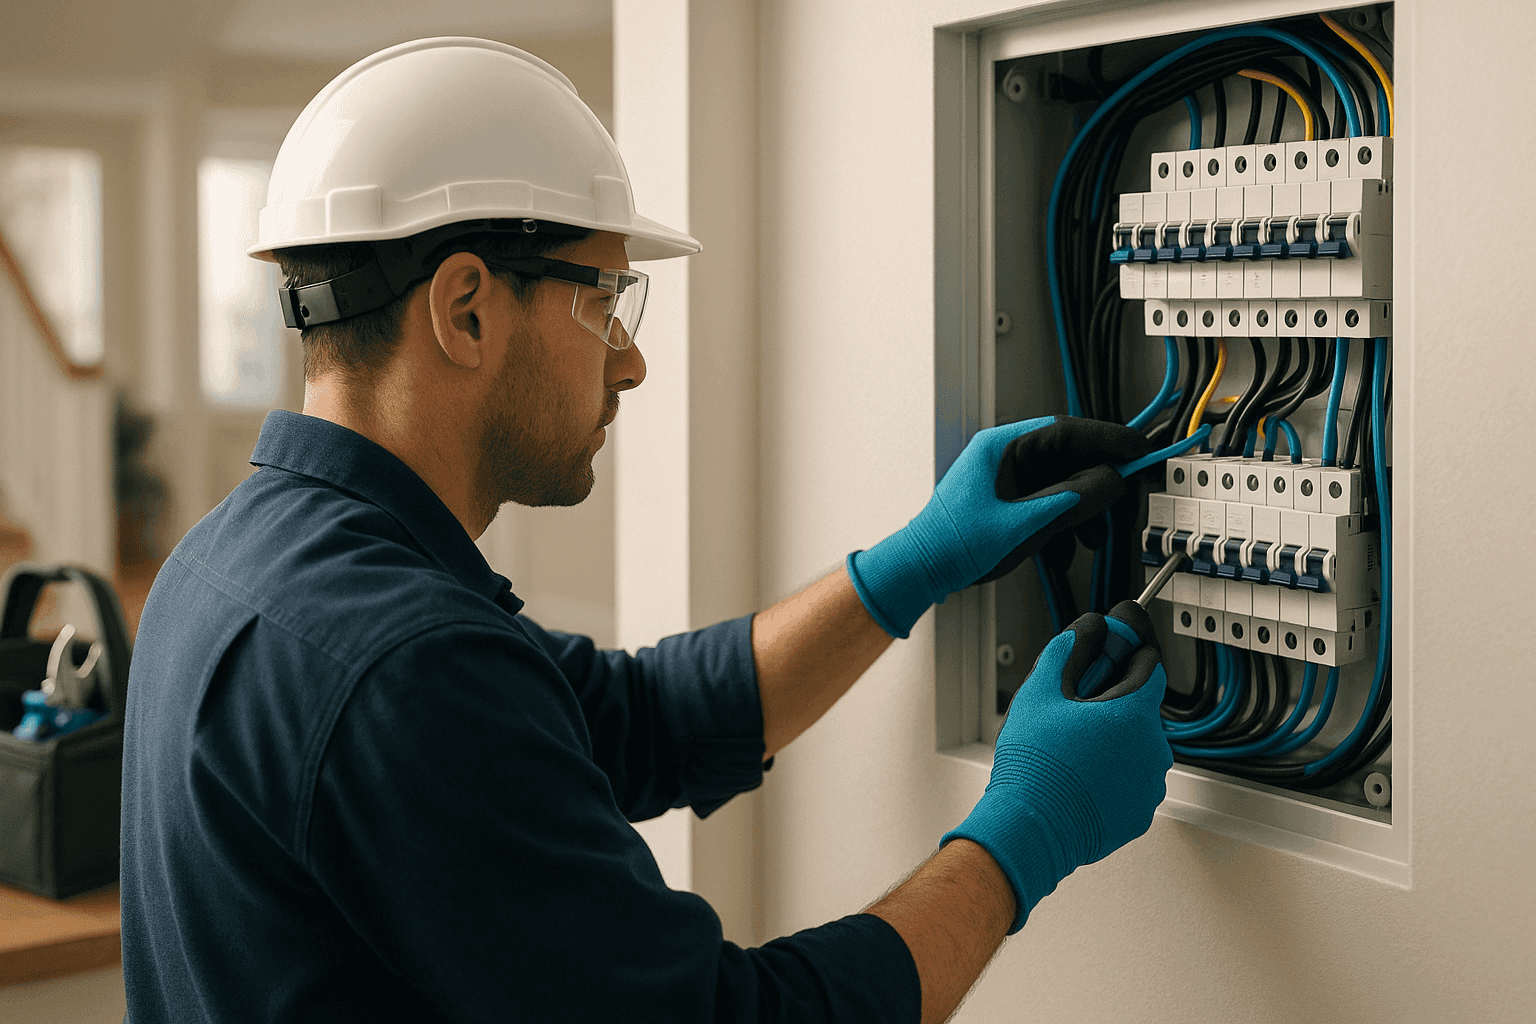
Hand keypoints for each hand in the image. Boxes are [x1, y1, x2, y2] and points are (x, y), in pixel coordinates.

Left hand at [846, 417, 1153, 637]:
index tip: (1139, 451)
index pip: (1067, 430)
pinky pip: (1049, 504)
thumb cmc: (955, 545)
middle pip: (1069, 458)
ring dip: (1083, 512)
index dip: (1109, 439)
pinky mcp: (1009, 502)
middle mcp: (1006, 457)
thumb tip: (1111, 481)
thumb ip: (1072, 500)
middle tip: (1120, 504)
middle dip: (1097, 487)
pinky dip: (1064, 525)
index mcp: (1002, 447)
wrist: (922, 572)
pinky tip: (1063, 549)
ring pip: (1063, 484)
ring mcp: (1008, 480)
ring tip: (1091, 539)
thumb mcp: (1025, 523)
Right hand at [941, 600, 1171, 931]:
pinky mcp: (1141, 813)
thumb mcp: (1040, 692)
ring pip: (1138, 746)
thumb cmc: (1034, 766)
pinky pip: (1133, 781)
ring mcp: (1150, 784)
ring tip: (1072, 752)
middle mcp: (1153, 748)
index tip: (1107, 657)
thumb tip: (1089, 628)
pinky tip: (1081, 778)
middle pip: (1140, 708)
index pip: (1149, 664)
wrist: (1030, 826)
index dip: (1125, 656)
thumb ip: (1070, 649)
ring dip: (1114, 742)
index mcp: (1133, 712)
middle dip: (1112, 705)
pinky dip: (1114, 776)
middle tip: (1073, 714)